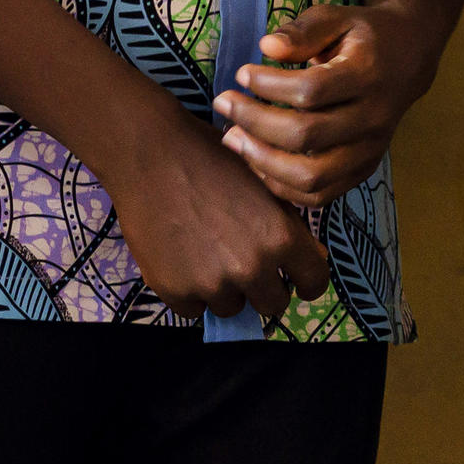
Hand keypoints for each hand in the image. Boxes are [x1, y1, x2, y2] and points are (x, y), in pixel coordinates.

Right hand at [102, 106, 333, 321]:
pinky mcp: (175, 291)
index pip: (314, 283)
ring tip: (205, 254)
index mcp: (281, 238)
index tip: (294, 280)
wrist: (149, 154)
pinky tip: (181, 260)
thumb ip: (290, 225)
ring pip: (231, 307)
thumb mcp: (264, 186)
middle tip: (243, 264)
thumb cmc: (210, 159)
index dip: (305, 282)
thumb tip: (312, 258)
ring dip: (224, 290)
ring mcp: (212, 283)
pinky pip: (193, 309)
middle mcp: (251, 267)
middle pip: (273, 304)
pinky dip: (189, 292)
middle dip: (263, 288)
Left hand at [218, 3, 441, 206]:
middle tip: (223, 104)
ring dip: (262, 162)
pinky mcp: (363, 170)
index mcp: (367, 75)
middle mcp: (373, 118)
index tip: (242, 74)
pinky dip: (281, 186)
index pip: (311, 91)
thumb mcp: (337, 18)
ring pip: (311, 177)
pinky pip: (319, 196)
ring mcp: (370, 150)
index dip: (268, 85)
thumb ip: (303, 31)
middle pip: (305, 136)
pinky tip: (256, 161)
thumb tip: (266, 47)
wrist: (409, 60)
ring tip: (232, 138)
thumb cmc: (363, 36)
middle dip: (254, 122)